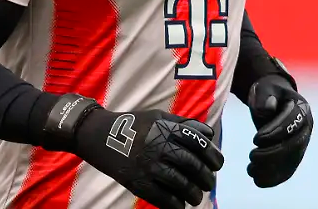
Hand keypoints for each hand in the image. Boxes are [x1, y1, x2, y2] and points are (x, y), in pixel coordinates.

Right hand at [74, 108, 223, 208]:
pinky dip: (175, 204)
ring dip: (194, 193)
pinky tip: (181, 205)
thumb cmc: (133, 124)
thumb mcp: (158, 116)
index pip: (198, 143)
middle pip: (192, 165)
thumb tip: (209, 134)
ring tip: (197, 197)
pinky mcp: (137, 182)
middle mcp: (160, 146)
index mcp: (167, 128)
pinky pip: (162, 197)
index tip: (217, 164)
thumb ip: (183, 124)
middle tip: (210, 183)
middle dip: (206, 177)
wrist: (99, 135)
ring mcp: (148, 165)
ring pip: (180, 183)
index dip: (212, 155)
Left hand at [246, 75, 312, 186]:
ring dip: (271, 170)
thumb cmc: (266, 93)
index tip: (255, 139)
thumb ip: (264, 97)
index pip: (292, 123)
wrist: (272, 100)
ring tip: (250, 170)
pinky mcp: (294, 155)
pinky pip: (288, 170)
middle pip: (294, 145)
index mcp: (301, 108)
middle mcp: (306, 127)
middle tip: (251, 156)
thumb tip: (267, 109)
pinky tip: (257, 180)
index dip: (275, 133)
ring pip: (291, 161)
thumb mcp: (263, 89)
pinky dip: (273, 178)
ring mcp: (302, 142)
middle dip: (272, 154)